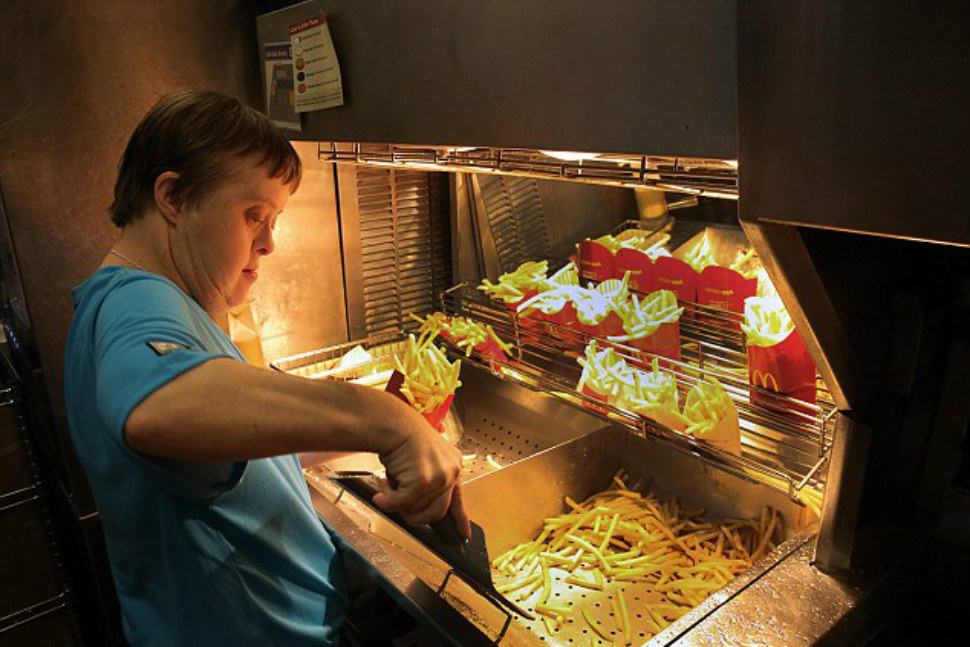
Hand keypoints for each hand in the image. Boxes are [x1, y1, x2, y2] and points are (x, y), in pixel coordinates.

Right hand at [371, 400, 469, 538]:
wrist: (392, 422)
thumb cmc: (402, 437)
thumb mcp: (421, 460)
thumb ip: (426, 482)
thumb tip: (416, 509)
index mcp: (453, 464)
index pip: (459, 498)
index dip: (460, 519)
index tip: (463, 535)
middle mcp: (452, 470)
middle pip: (437, 512)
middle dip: (414, 514)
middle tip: (398, 506)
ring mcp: (440, 476)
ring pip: (418, 510)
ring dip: (398, 505)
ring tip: (387, 488)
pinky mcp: (424, 480)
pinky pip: (404, 504)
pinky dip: (388, 502)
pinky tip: (381, 494)